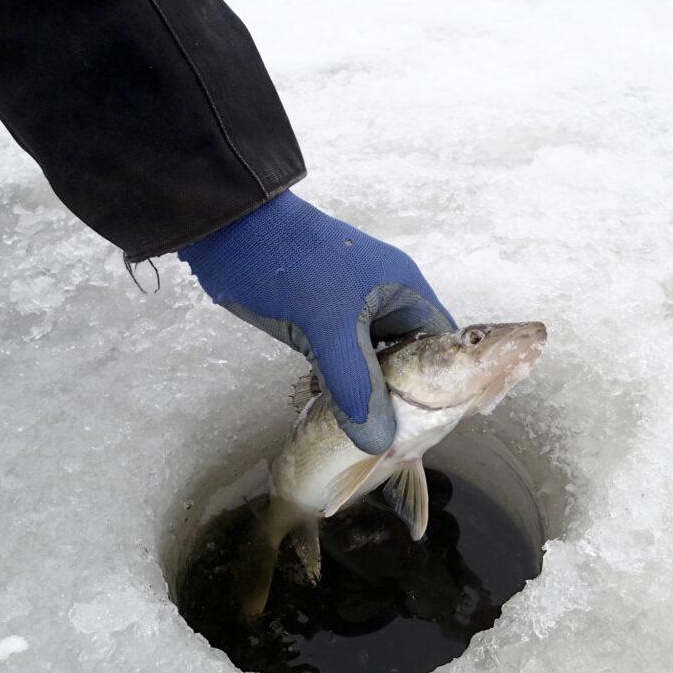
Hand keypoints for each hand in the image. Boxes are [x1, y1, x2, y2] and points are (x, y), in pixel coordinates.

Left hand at [179, 191, 454, 453]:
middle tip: (399, 438)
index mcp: (402, 289)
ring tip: (370, 433)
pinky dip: (341, 385)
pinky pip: (342, 361)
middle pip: (407, 356)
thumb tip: (380, 439)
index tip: (434, 422)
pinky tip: (337, 413)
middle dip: (401, 395)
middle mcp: (384, 299)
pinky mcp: (320, 321)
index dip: (442, 381)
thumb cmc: (293, 267)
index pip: (440, 341)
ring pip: (371, 361)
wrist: (230, 232)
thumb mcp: (330, 329)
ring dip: (367, 393)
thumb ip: (356, 386)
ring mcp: (350, 310)